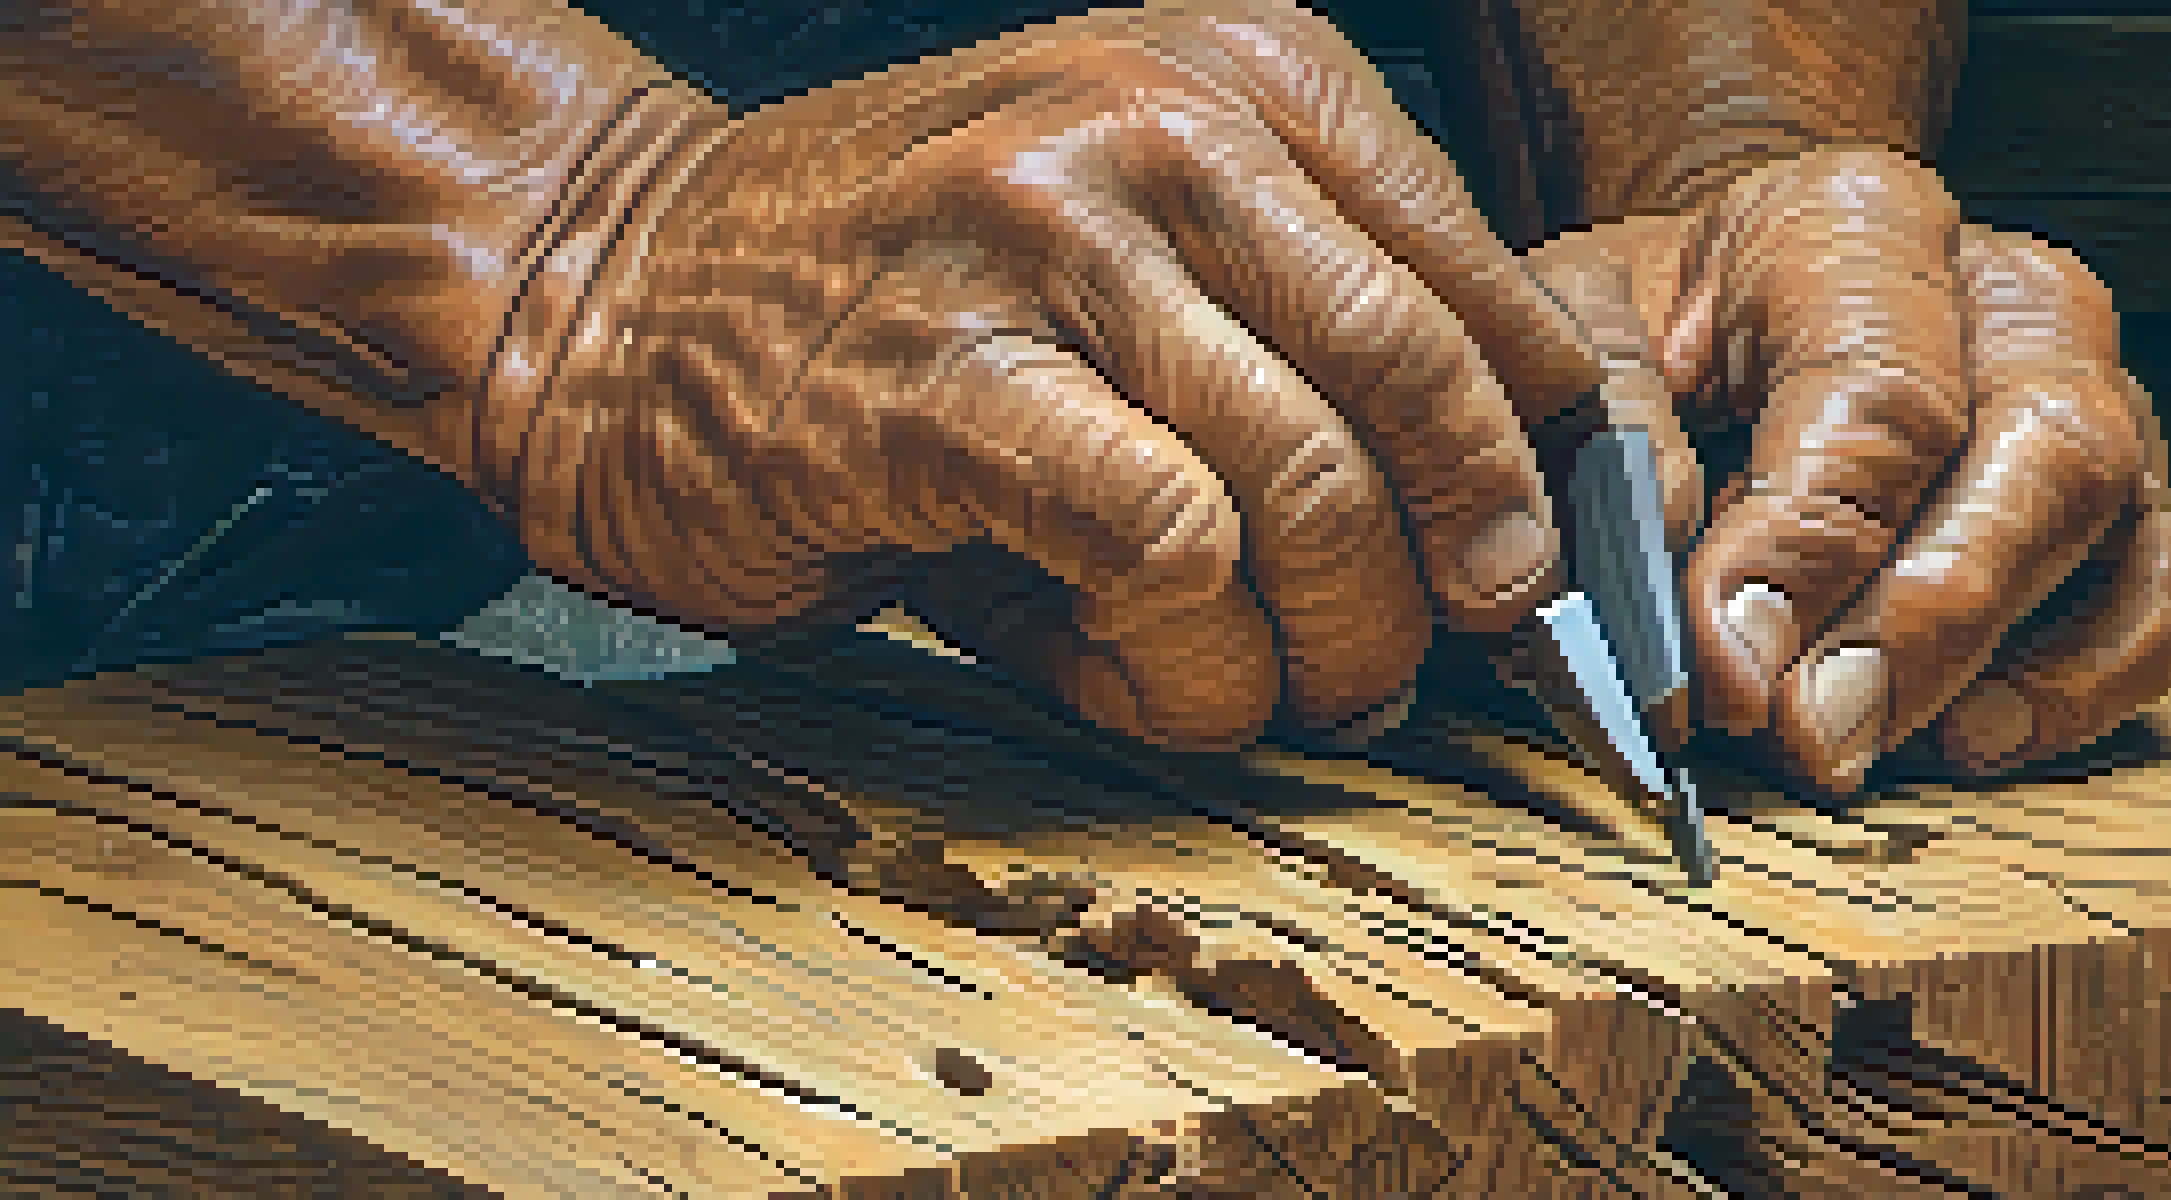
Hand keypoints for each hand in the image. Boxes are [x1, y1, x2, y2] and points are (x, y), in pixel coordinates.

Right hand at [485, 0, 1622, 750]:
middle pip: (1422, 385)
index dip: (1534, 468)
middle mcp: (1161, 124)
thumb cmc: (907, 305)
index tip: (1512, 582)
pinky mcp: (935, 375)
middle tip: (1401, 664)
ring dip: (1310, 645)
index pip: (1490, 291)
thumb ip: (1318, 359)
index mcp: (1247, 75)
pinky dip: (1179, 656)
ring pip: (1305, 482)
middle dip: (1446, 574)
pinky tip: (1134, 680)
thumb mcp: (1144, 265)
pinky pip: (1159, 540)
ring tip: (1250, 694)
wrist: (610, 295)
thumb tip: (1498, 544)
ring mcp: (1041, 236)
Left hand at [1527, 147, 2170, 794]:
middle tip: (1815, 735)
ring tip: (1884, 743)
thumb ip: (1615, 430)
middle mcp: (2008, 294)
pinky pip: (2164, 592)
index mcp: (1863, 227)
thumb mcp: (1575, 333)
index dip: (1807, 547)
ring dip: (2006, 658)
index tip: (1728, 666)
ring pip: (2116, 517)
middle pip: (2041, 449)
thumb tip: (1688, 584)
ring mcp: (2092, 388)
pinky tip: (1974, 735)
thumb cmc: (1648, 330)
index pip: (1880, 392)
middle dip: (1927, 619)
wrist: (1714, 307)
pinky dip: (2088, 681)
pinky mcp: (2126, 494)